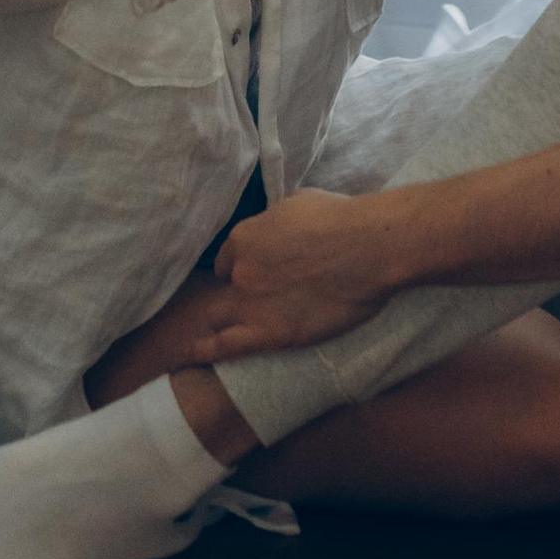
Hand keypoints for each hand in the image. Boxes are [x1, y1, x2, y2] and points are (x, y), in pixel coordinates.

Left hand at [175, 190, 407, 360]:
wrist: (368, 248)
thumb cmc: (342, 219)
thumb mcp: (298, 203)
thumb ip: (277, 221)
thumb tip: (279, 226)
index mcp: (244, 236)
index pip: (230, 258)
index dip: (241, 265)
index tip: (255, 272)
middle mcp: (240, 269)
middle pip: (222, 287)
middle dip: (230, 293)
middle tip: (248, 301)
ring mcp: (250, 303)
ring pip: (217, 318)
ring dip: (214, 324)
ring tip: (195, 339)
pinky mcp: (269, 333)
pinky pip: (225, 346)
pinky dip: (205, 351)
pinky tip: (191, 355)